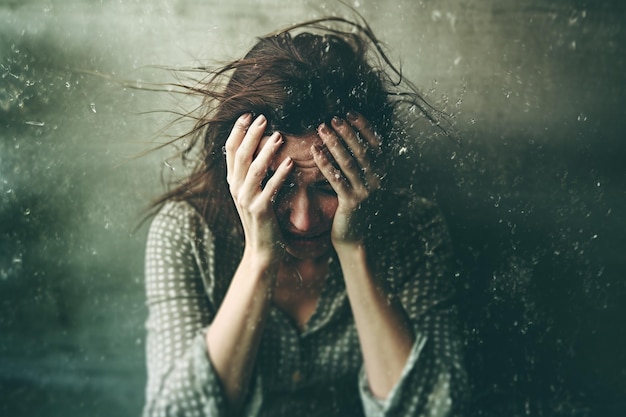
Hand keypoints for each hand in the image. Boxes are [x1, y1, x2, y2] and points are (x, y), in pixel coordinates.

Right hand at [225, 113, 292, 264]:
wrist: (262, 250)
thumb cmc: (262, 219)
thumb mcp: (252, 193)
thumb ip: (252, 173)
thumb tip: (259, 147)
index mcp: (233, 182)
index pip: (230, 150)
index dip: (238, 130)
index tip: (249, 114)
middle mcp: (236, 188)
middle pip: (240, 154)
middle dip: (252, 134)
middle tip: (264, 118)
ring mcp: (246, 200)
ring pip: (254, 169)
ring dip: (267, 150)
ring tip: (279, 135)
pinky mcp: (260, 211)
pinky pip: (270, 188)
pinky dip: (280, 174)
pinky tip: (290, 163)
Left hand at [312, 112, 382, 248]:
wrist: (353, 237)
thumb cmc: (351, 205)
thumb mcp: (359, 181)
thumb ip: (356, 161)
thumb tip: (344, 134)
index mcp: (380, 172)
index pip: (376, 143)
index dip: (364, 126)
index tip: (349, 112)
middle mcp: (376, 180)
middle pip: (362, 150)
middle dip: (347, 131)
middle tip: (332, 118)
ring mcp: (365, 192)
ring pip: (349, 163)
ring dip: (335, 143)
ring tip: (321, 128)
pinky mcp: (352, 202)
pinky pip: (337, 179)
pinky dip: (325, 163)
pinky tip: (315, 152)